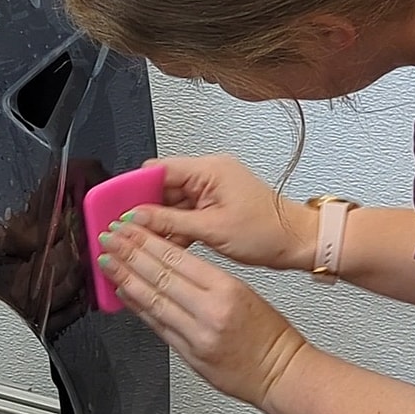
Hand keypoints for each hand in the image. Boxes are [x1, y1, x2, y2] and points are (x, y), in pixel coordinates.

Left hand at [97, 220, 306, 406]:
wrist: (281, 373)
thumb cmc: (269, 334)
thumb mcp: (244, 292)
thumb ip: (206, 278)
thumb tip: (169, 262)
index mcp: (227, 288)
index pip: (177, 257)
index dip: (147, 240)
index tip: (129, 227)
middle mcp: (210, 310)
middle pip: (160, 275)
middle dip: (129, 253)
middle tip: (109, 238)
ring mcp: (197, 334)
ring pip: (153, 299)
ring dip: (125, 278)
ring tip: (107, 261)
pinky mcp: (188, 355)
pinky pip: (156, 325)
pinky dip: (137, 307)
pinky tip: (123, 292)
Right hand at [128, 154, 316, 270]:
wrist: (298, 242)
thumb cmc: (268, 231)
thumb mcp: (212, 229)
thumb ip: (170, 222)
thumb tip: (137, 218)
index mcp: (209, 169)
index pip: (158, 169)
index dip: (133, 187)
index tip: (116, 204)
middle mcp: (209, 173)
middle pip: (161, 185)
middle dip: (143, 207)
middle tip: (126, 228)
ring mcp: (212, 189)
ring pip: (171, 201)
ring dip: (159, 221)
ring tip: (144, 240)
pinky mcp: (215, 204)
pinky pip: (184, 211)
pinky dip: (174, 227)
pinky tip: (166, 244)